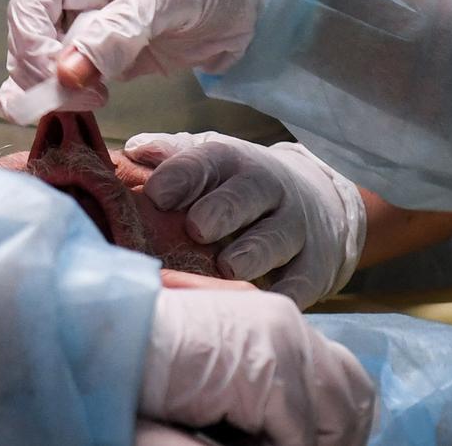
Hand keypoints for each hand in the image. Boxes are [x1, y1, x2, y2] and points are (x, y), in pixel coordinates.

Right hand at [0, 0, 271, 120]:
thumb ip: (115, 34)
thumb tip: (65, 73)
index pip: (28, 8)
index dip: (34, 47)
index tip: (62, 78)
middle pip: (28, 41)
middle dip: (43, 74)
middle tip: (84, 98)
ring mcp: (86, 28)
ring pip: (43, 67)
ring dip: (54, 92)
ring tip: (92, 101)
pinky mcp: (105, 59)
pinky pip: (69, 83)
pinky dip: (61, 100)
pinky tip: (59, 112)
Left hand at [128, 133, 366, 308]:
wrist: (318, 202)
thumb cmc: (240, 187)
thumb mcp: (211, 165)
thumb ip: (172, 159)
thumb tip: (133, 149)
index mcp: (234, 163)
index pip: (208, 161)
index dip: (183, 175)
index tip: (156, 194)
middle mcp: (268, 190)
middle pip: (248, 194)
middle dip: (223, 209)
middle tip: (197, 227)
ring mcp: (295, 228)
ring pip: (277, 238)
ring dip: (253, 252)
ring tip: (228, 266)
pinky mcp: (314, 266)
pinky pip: (302, 280)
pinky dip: (285, 292)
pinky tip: (260, 304)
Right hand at [141, 287, 374, 445]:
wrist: (117, 343)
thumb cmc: (158, 366)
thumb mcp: (229, 375)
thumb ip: (265, 390)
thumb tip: (304, 433)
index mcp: (282, 321)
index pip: (347, 377)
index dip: (342, 423)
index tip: (318, 445)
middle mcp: (290, 324)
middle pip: (354, 396)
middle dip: (339, 436)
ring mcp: (283, 342)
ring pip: (335, 419)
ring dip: (305, 443)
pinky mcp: (269, 370)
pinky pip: (298, 435)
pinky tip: (240, 445)